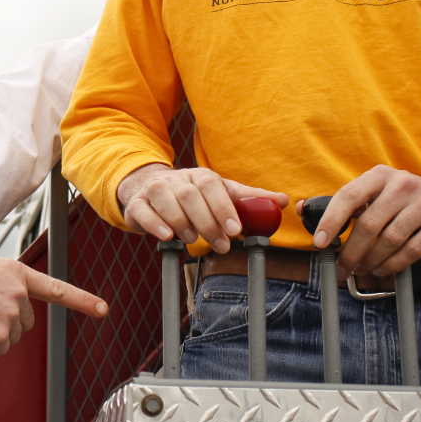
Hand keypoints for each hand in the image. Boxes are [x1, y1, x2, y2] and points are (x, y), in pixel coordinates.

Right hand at [0, 254, 107, 355]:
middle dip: (7, 319)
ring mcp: (10, 316)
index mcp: (15, 273)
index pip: (56, 288)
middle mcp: (18, 293)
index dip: (82, 300)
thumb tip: (15, 301)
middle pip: (26, 320)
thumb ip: (6, 281)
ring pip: (12, 336)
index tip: (102, 309)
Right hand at [117, 163, 288, 252]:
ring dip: (182, 222)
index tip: (235, 229)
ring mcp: (155, 190)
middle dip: (207, 222)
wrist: (151, 188)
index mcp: (200, 176)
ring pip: (166, 200)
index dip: (223, 206)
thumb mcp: (221, 194)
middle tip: (221, 245)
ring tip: (194, 240)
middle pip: (190, 195)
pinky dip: (154, 223)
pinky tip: (167, 236)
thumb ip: (249, 199)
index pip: (211, 185)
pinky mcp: (137, 204)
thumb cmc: (193, 196)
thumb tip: (282, 201)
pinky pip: (142, 210)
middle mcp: (177, 179)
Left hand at [295, 166, 420, 276]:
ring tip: (362, 270)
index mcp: (379, 175)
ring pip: (390, 239)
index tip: (320, 243)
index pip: (349, 195)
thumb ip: (341, 203)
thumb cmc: (402, 202)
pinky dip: (394, 265)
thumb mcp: (374, 194)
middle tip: (342, 269)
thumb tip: (302, 209)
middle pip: (369, 224)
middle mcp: (403, 183)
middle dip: (351, 252)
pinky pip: (413, 250)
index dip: (331, 220)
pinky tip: (382, 270)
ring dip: (371, 261)